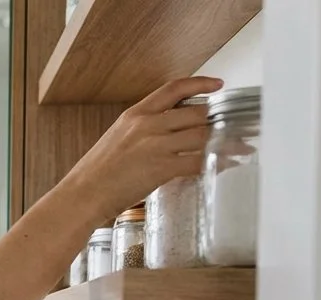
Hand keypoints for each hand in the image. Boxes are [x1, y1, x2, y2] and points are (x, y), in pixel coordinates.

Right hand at [61, 76, 224, 221]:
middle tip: (232, 127)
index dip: (200, 83)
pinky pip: (198, 161)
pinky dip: (215, 163)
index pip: (173, 89)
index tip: (217, 85)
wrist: (82, 195)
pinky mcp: (161, 167)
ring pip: (202, 135)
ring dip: (224, 142)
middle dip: (218, 120)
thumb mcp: (117, 139)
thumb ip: (143, 130)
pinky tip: (223, 165)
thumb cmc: (96, 173)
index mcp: (135, 114)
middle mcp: (147, 125)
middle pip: (196, 112)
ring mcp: (155, 145)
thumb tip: (171, 131)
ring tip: (237, 146)